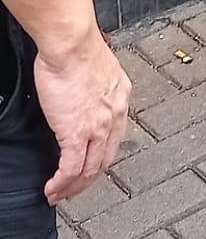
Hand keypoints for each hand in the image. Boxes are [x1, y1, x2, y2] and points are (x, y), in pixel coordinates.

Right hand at [35, 24, 130, 203]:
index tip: (91, 163)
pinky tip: (52, 188)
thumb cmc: (79, 46)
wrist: (71, 44)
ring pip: (89, 170)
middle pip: (105, 159)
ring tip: (60, 194)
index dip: (102, 155)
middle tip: (76, 188)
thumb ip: (97, 85)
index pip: (115, 136)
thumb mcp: (100, 67)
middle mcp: (114, 115)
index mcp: (120, 96)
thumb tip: (87, 91)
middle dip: (89, 179)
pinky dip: (61, 183)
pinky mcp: (76, 133)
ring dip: (73, 187)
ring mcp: (97, 127)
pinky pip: (69, 169)